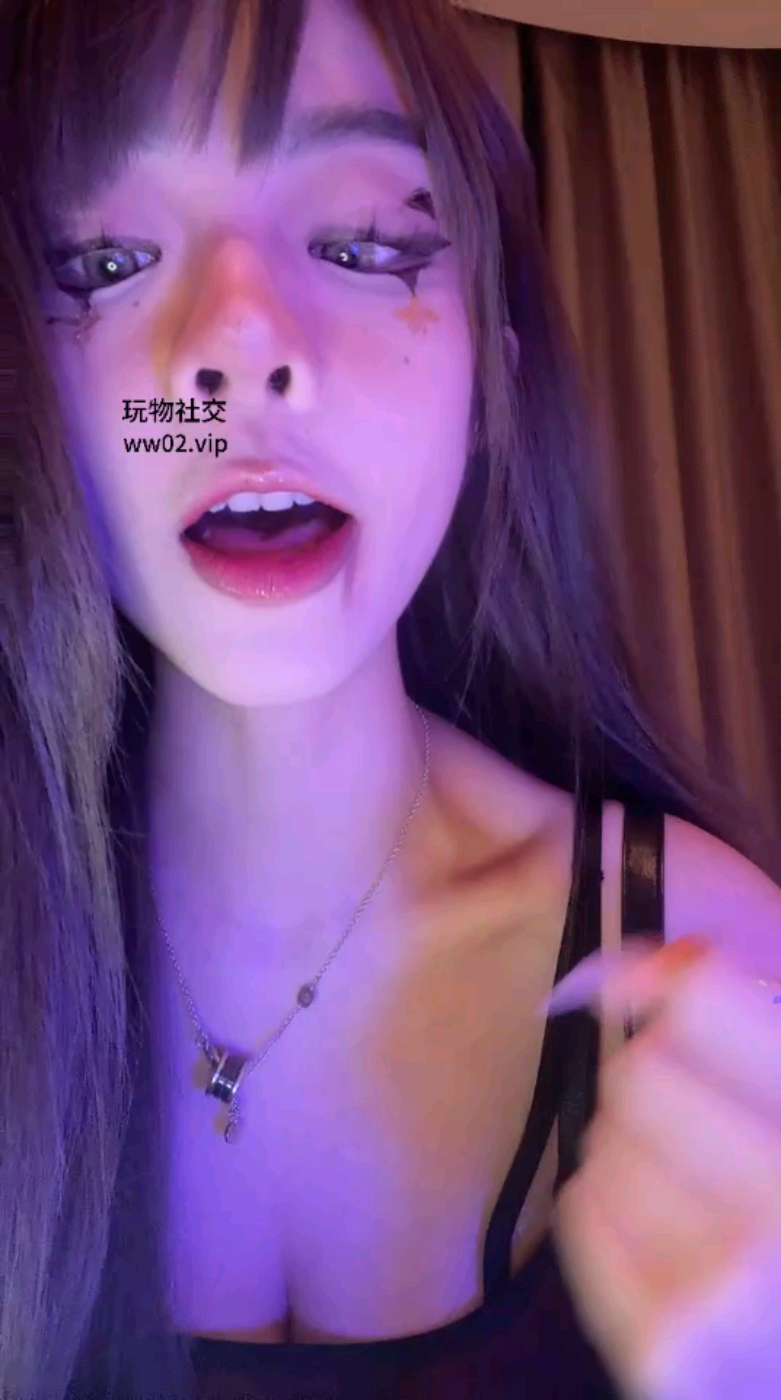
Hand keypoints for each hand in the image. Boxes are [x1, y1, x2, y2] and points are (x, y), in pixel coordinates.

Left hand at [542, 937, 780, 1399]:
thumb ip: (746, 1019)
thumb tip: (654, 961)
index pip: (704, 999)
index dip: (664, 979)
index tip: (640, 983)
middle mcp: (779, 1207)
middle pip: (639, 1071)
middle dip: (662, 1080)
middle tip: (705, 1120)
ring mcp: (722, 1288)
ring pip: (603, 1140)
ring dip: (634, 1149)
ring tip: (696, 1188)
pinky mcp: (664, 1345)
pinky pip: (579, 1210)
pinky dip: (610, 1210)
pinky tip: (669, 1235)